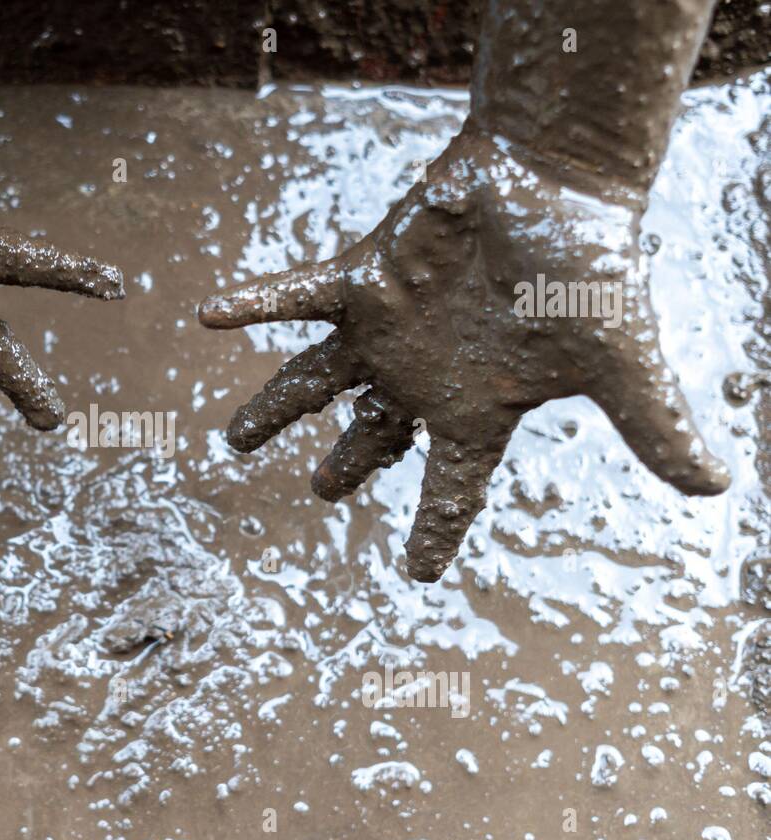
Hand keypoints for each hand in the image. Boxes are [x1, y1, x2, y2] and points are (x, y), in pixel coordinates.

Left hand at [198, 124, 728, 581]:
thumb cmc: (586, 268)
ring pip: (314, 381)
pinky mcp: (361, 279)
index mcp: (473, 408)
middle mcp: (420, 376)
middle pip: (371, 438)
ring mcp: (385, 331)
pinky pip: (294, 297)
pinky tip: (208, 314)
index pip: (451, 489)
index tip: (413, 574)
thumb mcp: (616, 361)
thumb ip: (650, 424)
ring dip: (273, 409)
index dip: (434, 532)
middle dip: (343, 465)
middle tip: (320, 492)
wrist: (556, 179)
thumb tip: (716, 488)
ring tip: (231, 439)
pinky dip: (254, 304)